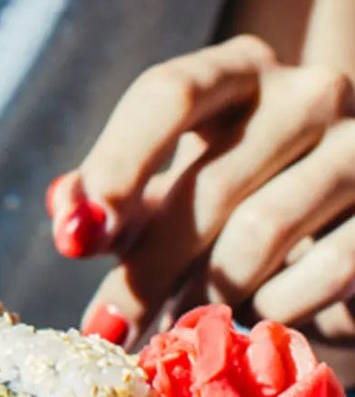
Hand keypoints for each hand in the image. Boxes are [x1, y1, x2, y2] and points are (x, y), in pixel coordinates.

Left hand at [48, 35, 354, 343]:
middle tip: (109, 328)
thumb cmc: (240, 200)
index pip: (167, 93)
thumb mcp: (171, 187)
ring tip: (178, 327)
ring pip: (263, 230)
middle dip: (147, 267)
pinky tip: (252, 320)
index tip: (75, 237)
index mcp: (238, 68)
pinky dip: (276, 307)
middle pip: (209, 182)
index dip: (117, 165)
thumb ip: (116, 197)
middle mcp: (308, 91)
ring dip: (207, 294)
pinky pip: (329, 268)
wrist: (347, 224)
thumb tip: (69, 215)